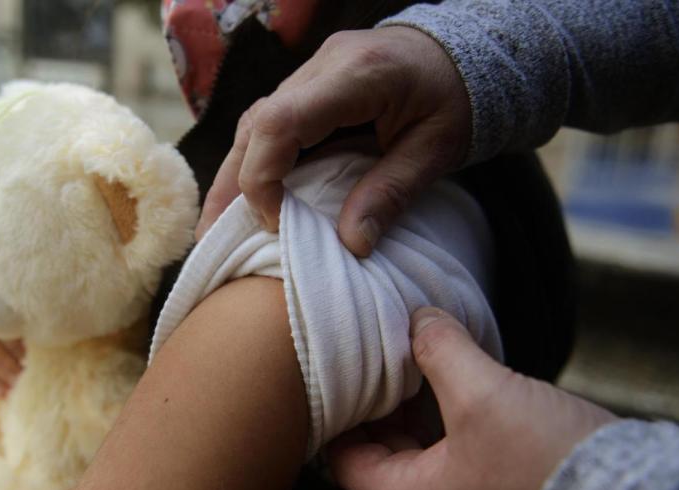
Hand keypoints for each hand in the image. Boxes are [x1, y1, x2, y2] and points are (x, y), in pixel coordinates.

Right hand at [198, 25, 471, 256]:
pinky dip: (254, 161)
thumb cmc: (457, 100)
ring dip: (234, 174)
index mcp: (357, 74)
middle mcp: (323, 65)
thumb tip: (351, 246)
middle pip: (256, 121)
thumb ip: (392, 193)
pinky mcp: (309, 84)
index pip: (282, 121)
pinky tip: (245, 196)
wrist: (464, 54)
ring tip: (216, 225)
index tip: (276, 223)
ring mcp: (312, 71)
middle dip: (232, 183)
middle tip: (214, 237)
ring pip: (253, 121)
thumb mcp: (437, 150)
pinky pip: (268, 122)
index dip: (263, 176)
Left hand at [327, 308, 617, 489]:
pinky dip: (447, 416)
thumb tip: (418, 318)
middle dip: (377, 400)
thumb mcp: (482, 392)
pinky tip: (457, 376)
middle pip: (378, 450)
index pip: (341, 459)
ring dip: (415, 404)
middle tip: (377, 352)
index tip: (338, 369)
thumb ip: (439, 349)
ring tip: (415, 355)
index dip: (336, 411)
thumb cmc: (545, 461)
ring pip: (418, 447)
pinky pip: (453, 451)